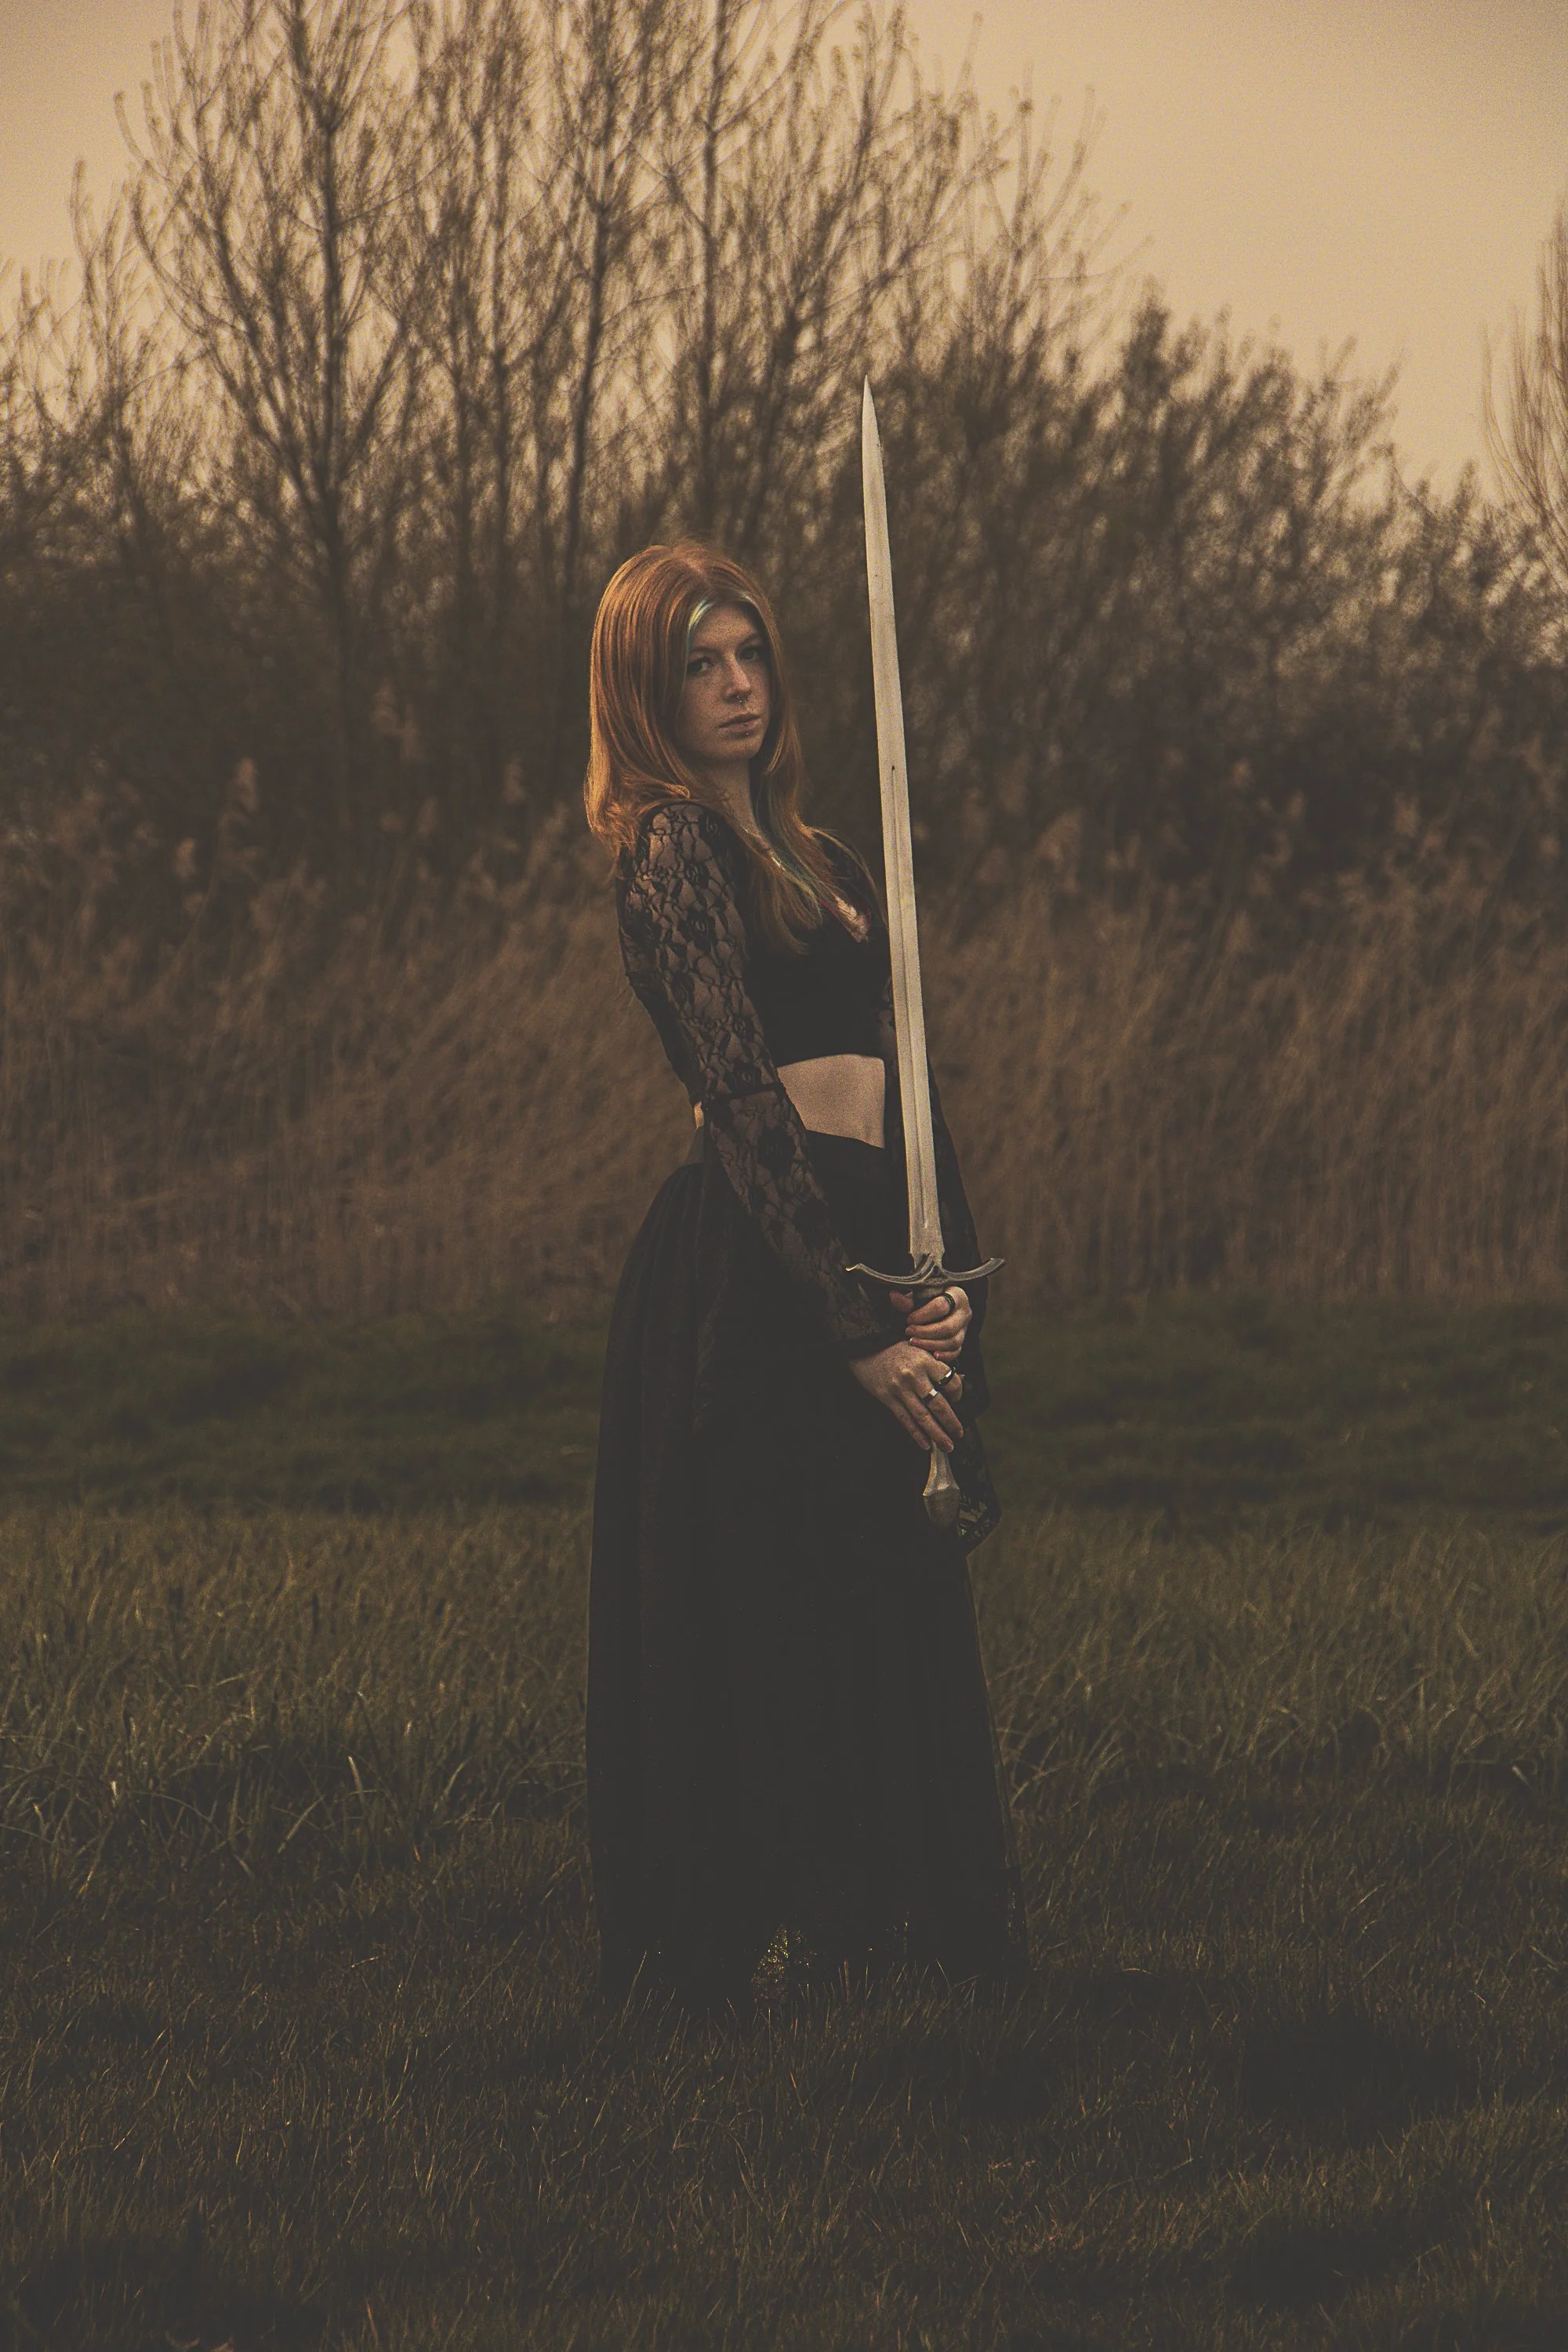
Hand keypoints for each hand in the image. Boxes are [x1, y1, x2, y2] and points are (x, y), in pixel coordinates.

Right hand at [848, 1339, 963, 1450]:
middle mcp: (914, 1376)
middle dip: (951, 1422)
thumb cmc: (897, 1347)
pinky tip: (926, 1444)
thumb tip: (962, 1378)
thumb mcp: (921, 1349)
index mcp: (925, 1361)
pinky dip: (916, 1434)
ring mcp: (900, 1389)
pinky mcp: (887, 1398)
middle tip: (959, 1434)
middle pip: (939, 1404)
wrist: (866, 1346)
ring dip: (937, 1434)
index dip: (959, 1394)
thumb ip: (940, 1365)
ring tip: (948, 1445)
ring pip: (923, 1417)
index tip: (958, 1401)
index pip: (951, 1382)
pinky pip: (905, 1420)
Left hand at [889, 1285, 970, 1361]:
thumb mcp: (917, 1297)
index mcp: (956, 1295)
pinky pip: (956, 1351)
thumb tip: (893, 1296)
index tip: (909, 1319)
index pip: (942, 1306)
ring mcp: (964, 1328)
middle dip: (926, 1332)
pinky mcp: (961, 1341)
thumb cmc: (926, 1300)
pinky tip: (932, 1355)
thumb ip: (907, 1300)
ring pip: (953, 1341)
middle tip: (909, 1332)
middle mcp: (964, 1312)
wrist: (935, 1308)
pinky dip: (945, 1355)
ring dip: (931, 1344)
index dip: (924, 1314)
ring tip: (914, 1342)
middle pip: (949, 1327)